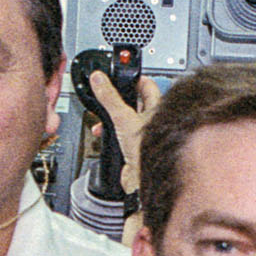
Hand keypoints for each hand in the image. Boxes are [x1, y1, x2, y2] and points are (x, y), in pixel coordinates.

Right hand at [88, 70, 160, 197]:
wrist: (141, 179)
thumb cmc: (144, 149)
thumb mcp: (122, 117)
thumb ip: (109, 97)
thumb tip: (99, 79)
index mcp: (156, 108)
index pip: (147, 86)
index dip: (135, 79)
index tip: (124, 76)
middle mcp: (152, 120)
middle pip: (135, 102)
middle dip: (119, 101)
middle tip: (108, 96)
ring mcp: (144, 134)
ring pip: (127, 119)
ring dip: (113, 119)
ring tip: (103, 118)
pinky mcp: (134, 147)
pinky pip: (121, 135)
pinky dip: (111, 133)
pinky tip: (105, 135)